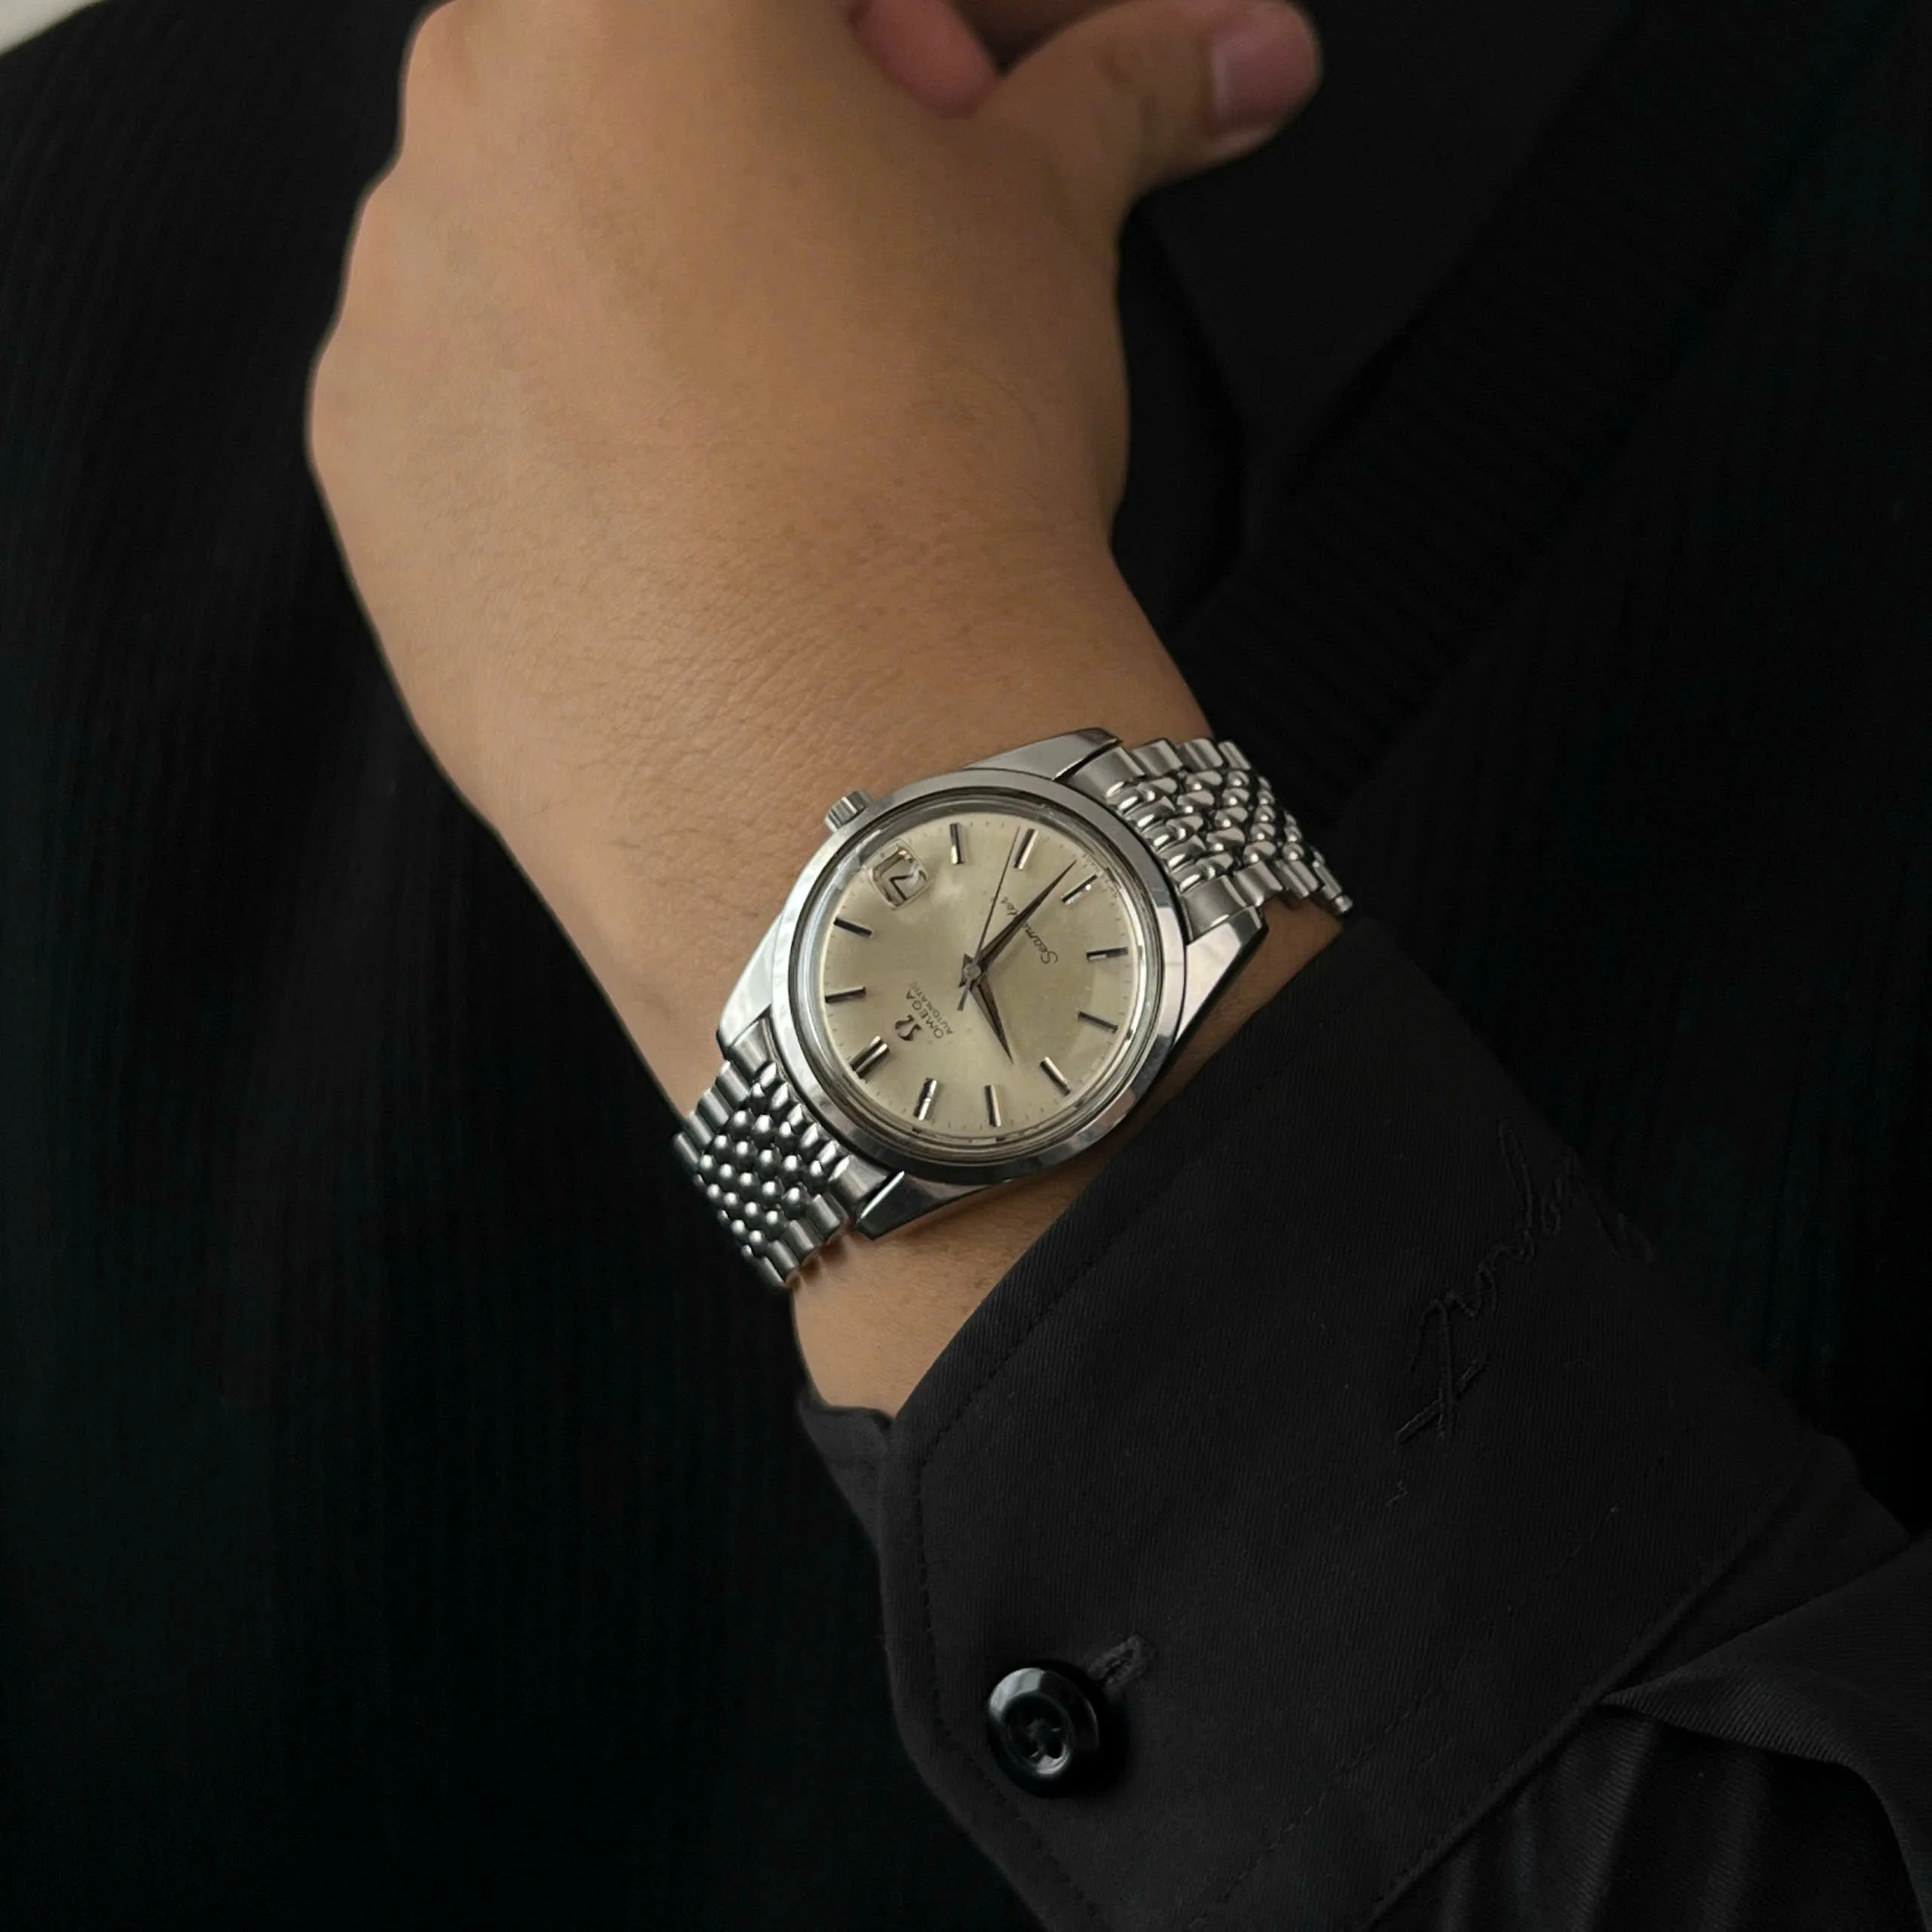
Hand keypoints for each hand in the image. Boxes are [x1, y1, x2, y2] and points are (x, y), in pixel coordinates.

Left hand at [305, 0, 1327, 1410]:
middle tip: (906, 242)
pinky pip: (478, 379)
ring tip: (800, 406)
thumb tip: (1223, 50)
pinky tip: (690, 501)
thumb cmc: (941, 488)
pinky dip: (578, 400)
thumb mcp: (1047, 238)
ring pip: (551, 219)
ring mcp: (394, 302)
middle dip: (801, 118)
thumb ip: (1113, 94)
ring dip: (678, 262)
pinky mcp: (370, 472)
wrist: (849, 784)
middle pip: (651, 54)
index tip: (991, 96)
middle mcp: (467, 112)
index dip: (933, 19)